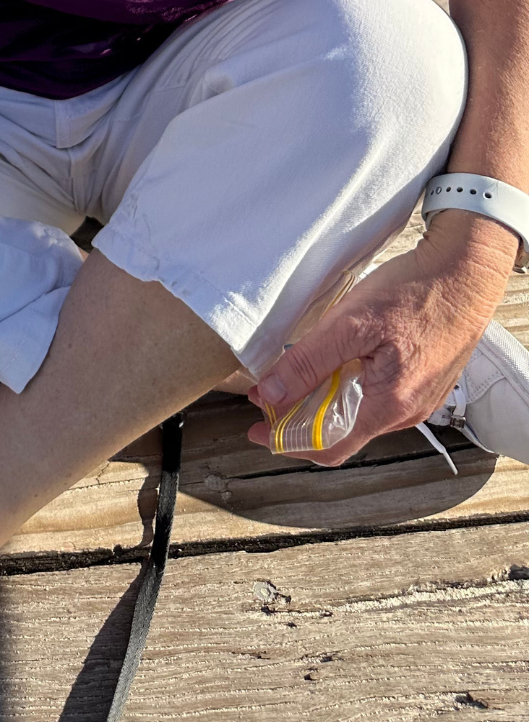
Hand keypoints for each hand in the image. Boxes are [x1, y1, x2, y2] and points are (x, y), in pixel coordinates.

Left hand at [247, 212, 518, 463]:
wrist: (465, 274)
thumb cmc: (415, 294)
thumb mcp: (350, 323)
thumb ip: (309, 362)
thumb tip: (271, 394)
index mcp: (388, 406)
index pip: (329, 447)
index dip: (287, 442)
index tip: (256, 429)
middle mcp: (406, 412)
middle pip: (341, 432)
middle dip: (300, 417)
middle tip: (269, 393)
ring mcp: (417, 399)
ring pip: (358, 414)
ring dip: (323, 401)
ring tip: (296, 373)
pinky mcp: (421, 382)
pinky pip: (376, 398)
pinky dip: (347, 388)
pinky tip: (334, 363)